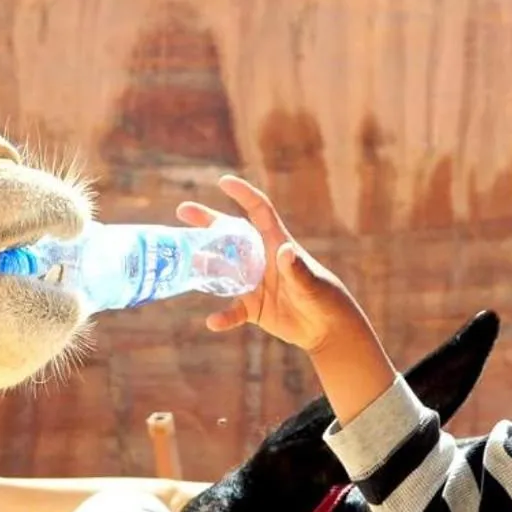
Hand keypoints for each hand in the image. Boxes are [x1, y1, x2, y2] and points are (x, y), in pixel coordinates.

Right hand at [177, 175, 367, 354]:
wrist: (328, 329)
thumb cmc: (326, 299)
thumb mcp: (312, 283)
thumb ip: (297, 269)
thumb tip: (285, 250)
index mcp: (277, 244)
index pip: (259, 212)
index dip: (243, 194)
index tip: (223, 181)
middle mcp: (262, 259)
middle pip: (231, 235)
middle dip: (208, 222)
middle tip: (183, 211)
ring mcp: (255, 283)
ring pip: (223, 269)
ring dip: (205, 264)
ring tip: (186, 261)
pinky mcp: (254, 308)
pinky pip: (233, 311)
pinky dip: (223, 317)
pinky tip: (212, 322)